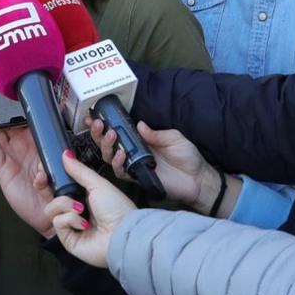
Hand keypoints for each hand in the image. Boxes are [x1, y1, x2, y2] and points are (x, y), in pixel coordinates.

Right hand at [0, 97, 54, 235]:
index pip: (24, 119)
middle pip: (5, 123)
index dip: (14, 105)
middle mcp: (22, 147)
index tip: (6, 90)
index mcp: (37, 141)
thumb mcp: (62, 161)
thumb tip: (59, 128)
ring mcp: (11, 156)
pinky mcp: (3, 169)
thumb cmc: (59, 187)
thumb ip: (58, 146)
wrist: (53, 212)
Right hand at [48, 150, 136, 267]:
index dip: (50, 179)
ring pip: (51, 209)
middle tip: (44, 179)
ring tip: (80, 208)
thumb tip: (65, 154)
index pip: (60, 186)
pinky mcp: (68, 239)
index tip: (43, 169)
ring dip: (64, 205)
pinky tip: (84, 224)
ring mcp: (71, 226)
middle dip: (46, 188)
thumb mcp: (98, 184)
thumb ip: (79, 170)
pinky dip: (70, 220)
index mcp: (84, 196)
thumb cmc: (117, 209)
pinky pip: (57, 222)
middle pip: (50, 197)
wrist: (122, 234)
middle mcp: (75, 210)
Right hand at [90, 119, 213, 208]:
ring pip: (109, 156)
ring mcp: (133, 165)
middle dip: (99, 133)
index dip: (106, 123)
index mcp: (141, 139)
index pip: (119, 130)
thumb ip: (156, 133)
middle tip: (98, 124)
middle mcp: (134, 152)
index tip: (96, 115)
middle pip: (108, 143)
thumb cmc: (188, 157)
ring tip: (110, 135)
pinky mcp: (136, 177)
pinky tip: (120, 154)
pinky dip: (117, 163)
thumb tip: (139, 124)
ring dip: (106, 145)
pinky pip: (120, 171)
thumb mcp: (174, 138)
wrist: (197, 180)